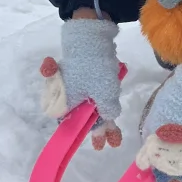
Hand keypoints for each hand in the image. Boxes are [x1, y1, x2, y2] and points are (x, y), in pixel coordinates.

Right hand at [40, 15, 122, 149]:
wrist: (91, 37)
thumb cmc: (94, 68)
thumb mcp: (105, 93)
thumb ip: (108, 110)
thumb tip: (109, 117)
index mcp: (65, 104)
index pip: (73, 125)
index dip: (88, 134)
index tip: (102, 144)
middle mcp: (68, 97)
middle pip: (83, 118)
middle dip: (99, 130)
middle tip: (112, 143)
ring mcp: (77, 86)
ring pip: (90, 107)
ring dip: (102, 120)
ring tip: (115, 135)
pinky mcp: (85, 77)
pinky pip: (94, 95)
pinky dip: (102, 104)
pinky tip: (112, 114)